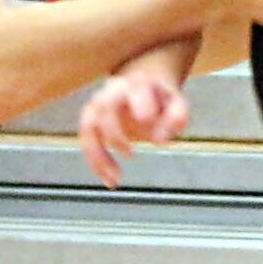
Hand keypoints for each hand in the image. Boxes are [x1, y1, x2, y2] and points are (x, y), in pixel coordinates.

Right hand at [79, 67, 189, 187]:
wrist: (143, 83)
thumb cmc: (161, 98)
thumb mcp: (176, 103)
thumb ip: (176, 117)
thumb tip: (161, 141)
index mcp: (138, 83)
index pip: (136, 90)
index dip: (142, 106)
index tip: (148, 123)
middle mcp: (114, 90)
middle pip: (105, 108)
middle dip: (115, 134)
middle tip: (130, 154)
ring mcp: (98, 103)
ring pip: (89, 127)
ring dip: (99, 155)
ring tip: (115, 179)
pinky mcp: (90, 118)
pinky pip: (86, 140)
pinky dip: (95, 162)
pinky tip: (109, 180)